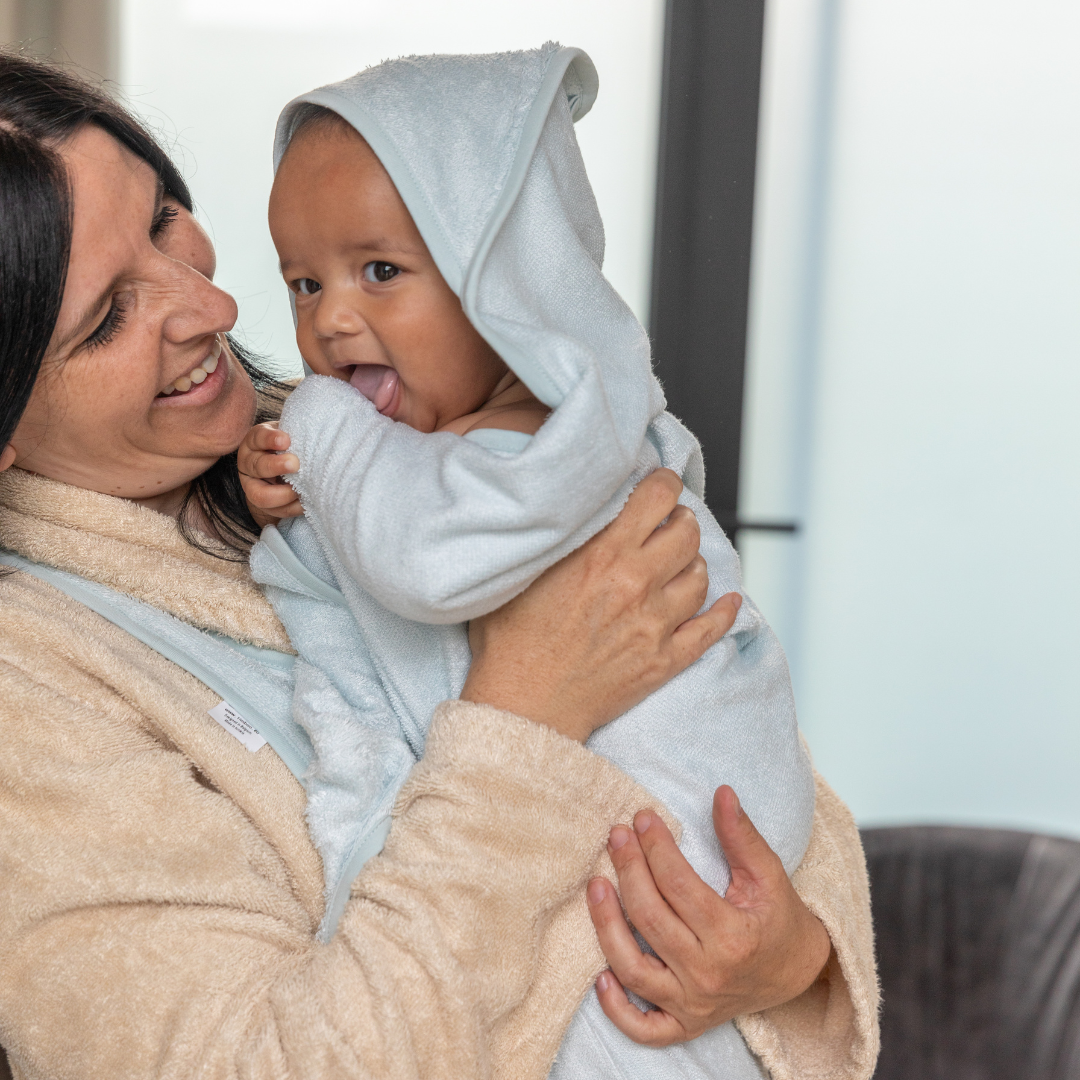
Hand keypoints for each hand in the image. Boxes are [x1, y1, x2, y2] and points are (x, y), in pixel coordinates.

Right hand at [237, 422, 302, 526]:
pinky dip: (293, 507)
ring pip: (260, 496)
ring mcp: (254, 487)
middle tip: (295, 464)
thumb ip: (296, 432)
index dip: (270, 439)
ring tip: (300, 490)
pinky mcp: (267, 506)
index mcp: (254, 443)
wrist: (290, 465)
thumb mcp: (291, 432)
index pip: (258, 438)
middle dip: (275, 466)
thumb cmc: (292, 444)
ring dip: (282, 494)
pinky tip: (306, 502)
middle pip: (257, 467)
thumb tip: (312, 433)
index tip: (286, 440)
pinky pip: (278, 511)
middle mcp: (249, 464)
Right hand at [460, 469, 741, 741]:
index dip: (665, 484)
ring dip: (693, 562)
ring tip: (679, 562)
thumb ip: (558, 538)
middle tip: (670, 523)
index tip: (662, 484)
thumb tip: (574, 509)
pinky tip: (728, 601)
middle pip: (686, 534)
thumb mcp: (522, 572)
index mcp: (602, 556)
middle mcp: (636, 585)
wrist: (523, 706)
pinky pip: (710, 630)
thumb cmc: (511, 642)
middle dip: (681, 521)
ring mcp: (655, 624)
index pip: (656, 499)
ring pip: (700, 576)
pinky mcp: (663, 660)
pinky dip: (724, 612)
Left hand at [587, 786, 831, 1044]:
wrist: (796, 973)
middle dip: (628, 870)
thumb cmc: (778, 917)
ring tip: (595, 883)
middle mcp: (709, 974)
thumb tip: (720, 792)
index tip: (641, 817)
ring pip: (634, 968)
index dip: (656, 846)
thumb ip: (742, 835)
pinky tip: (599, 973)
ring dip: (606, 926)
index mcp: (733, 935)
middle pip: (651, 918)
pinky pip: (642, 1028)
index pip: (678, 883)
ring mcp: (693, 1004)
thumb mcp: (769, 873)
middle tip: (615, 835)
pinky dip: (617, 1008)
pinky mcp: (684, 1025)